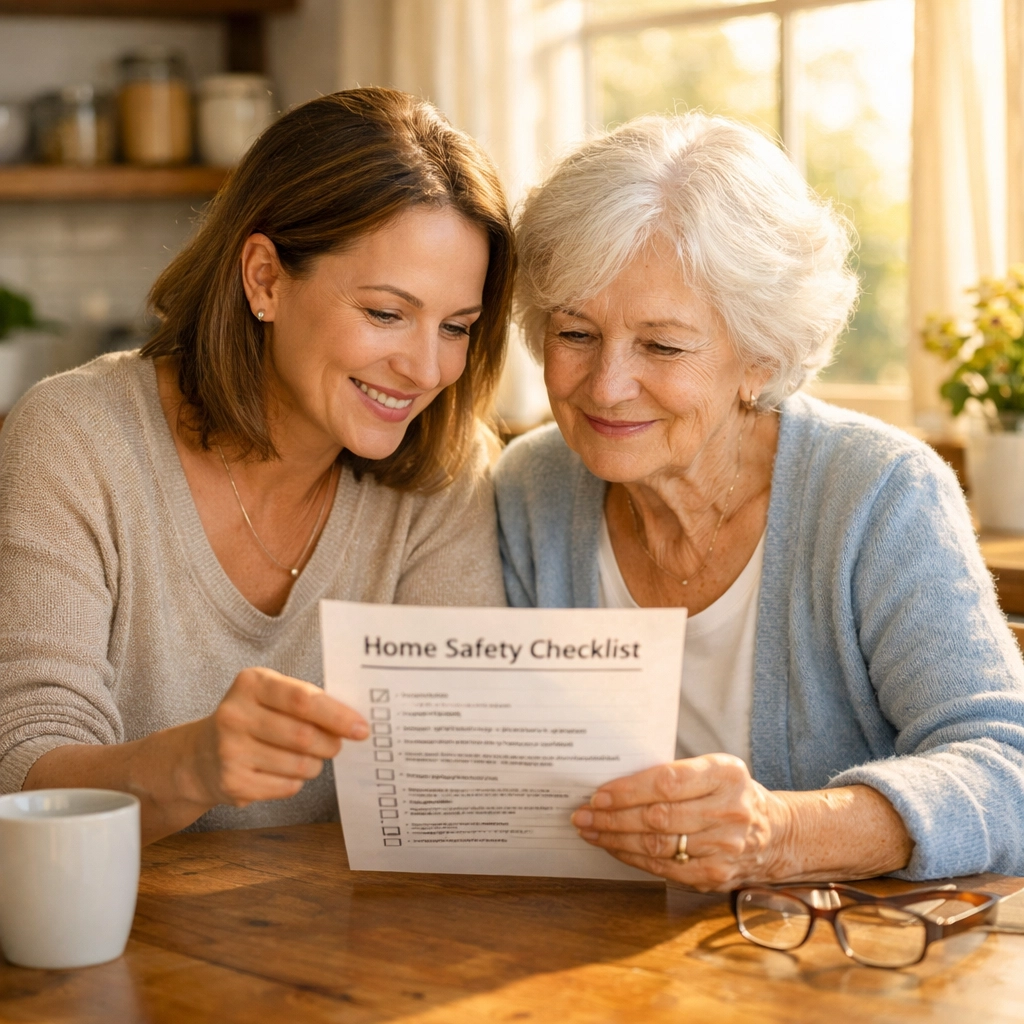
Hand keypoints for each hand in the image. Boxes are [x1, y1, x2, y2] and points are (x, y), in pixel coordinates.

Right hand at [185, 667, 367, 807]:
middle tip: (335, 745)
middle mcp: (235, 715)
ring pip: (300, 765)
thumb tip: (353, 722)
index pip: (302, 699)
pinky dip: (295, 782)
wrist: (199, 756)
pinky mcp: (232, 783)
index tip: (361, 728)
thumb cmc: (253, 719)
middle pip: (304, 736)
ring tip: (304, 757)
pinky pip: (287, 787)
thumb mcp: (271, 696)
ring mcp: (230, 751)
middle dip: (330, 744)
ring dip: (314, 765)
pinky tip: (279, 771)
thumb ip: (308, 702)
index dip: (337, 715)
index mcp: (251, 683)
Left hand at [571, 754, 792, 891]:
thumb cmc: (729, 794)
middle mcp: (729, 811)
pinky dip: (633, 858)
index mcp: (726, 774)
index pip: (668, 782)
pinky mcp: (716, 874)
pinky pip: (664, 868)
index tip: (598, 794)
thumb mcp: (713, 770)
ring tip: (590, 831)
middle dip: (612, 817)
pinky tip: (614, 848)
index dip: (628, 790)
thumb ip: (674, 774)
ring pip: (657, 845)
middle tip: (583, 815)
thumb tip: (615, 783)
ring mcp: (725, 847)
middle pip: (658, 817)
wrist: (774, 833)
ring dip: (616, 839)